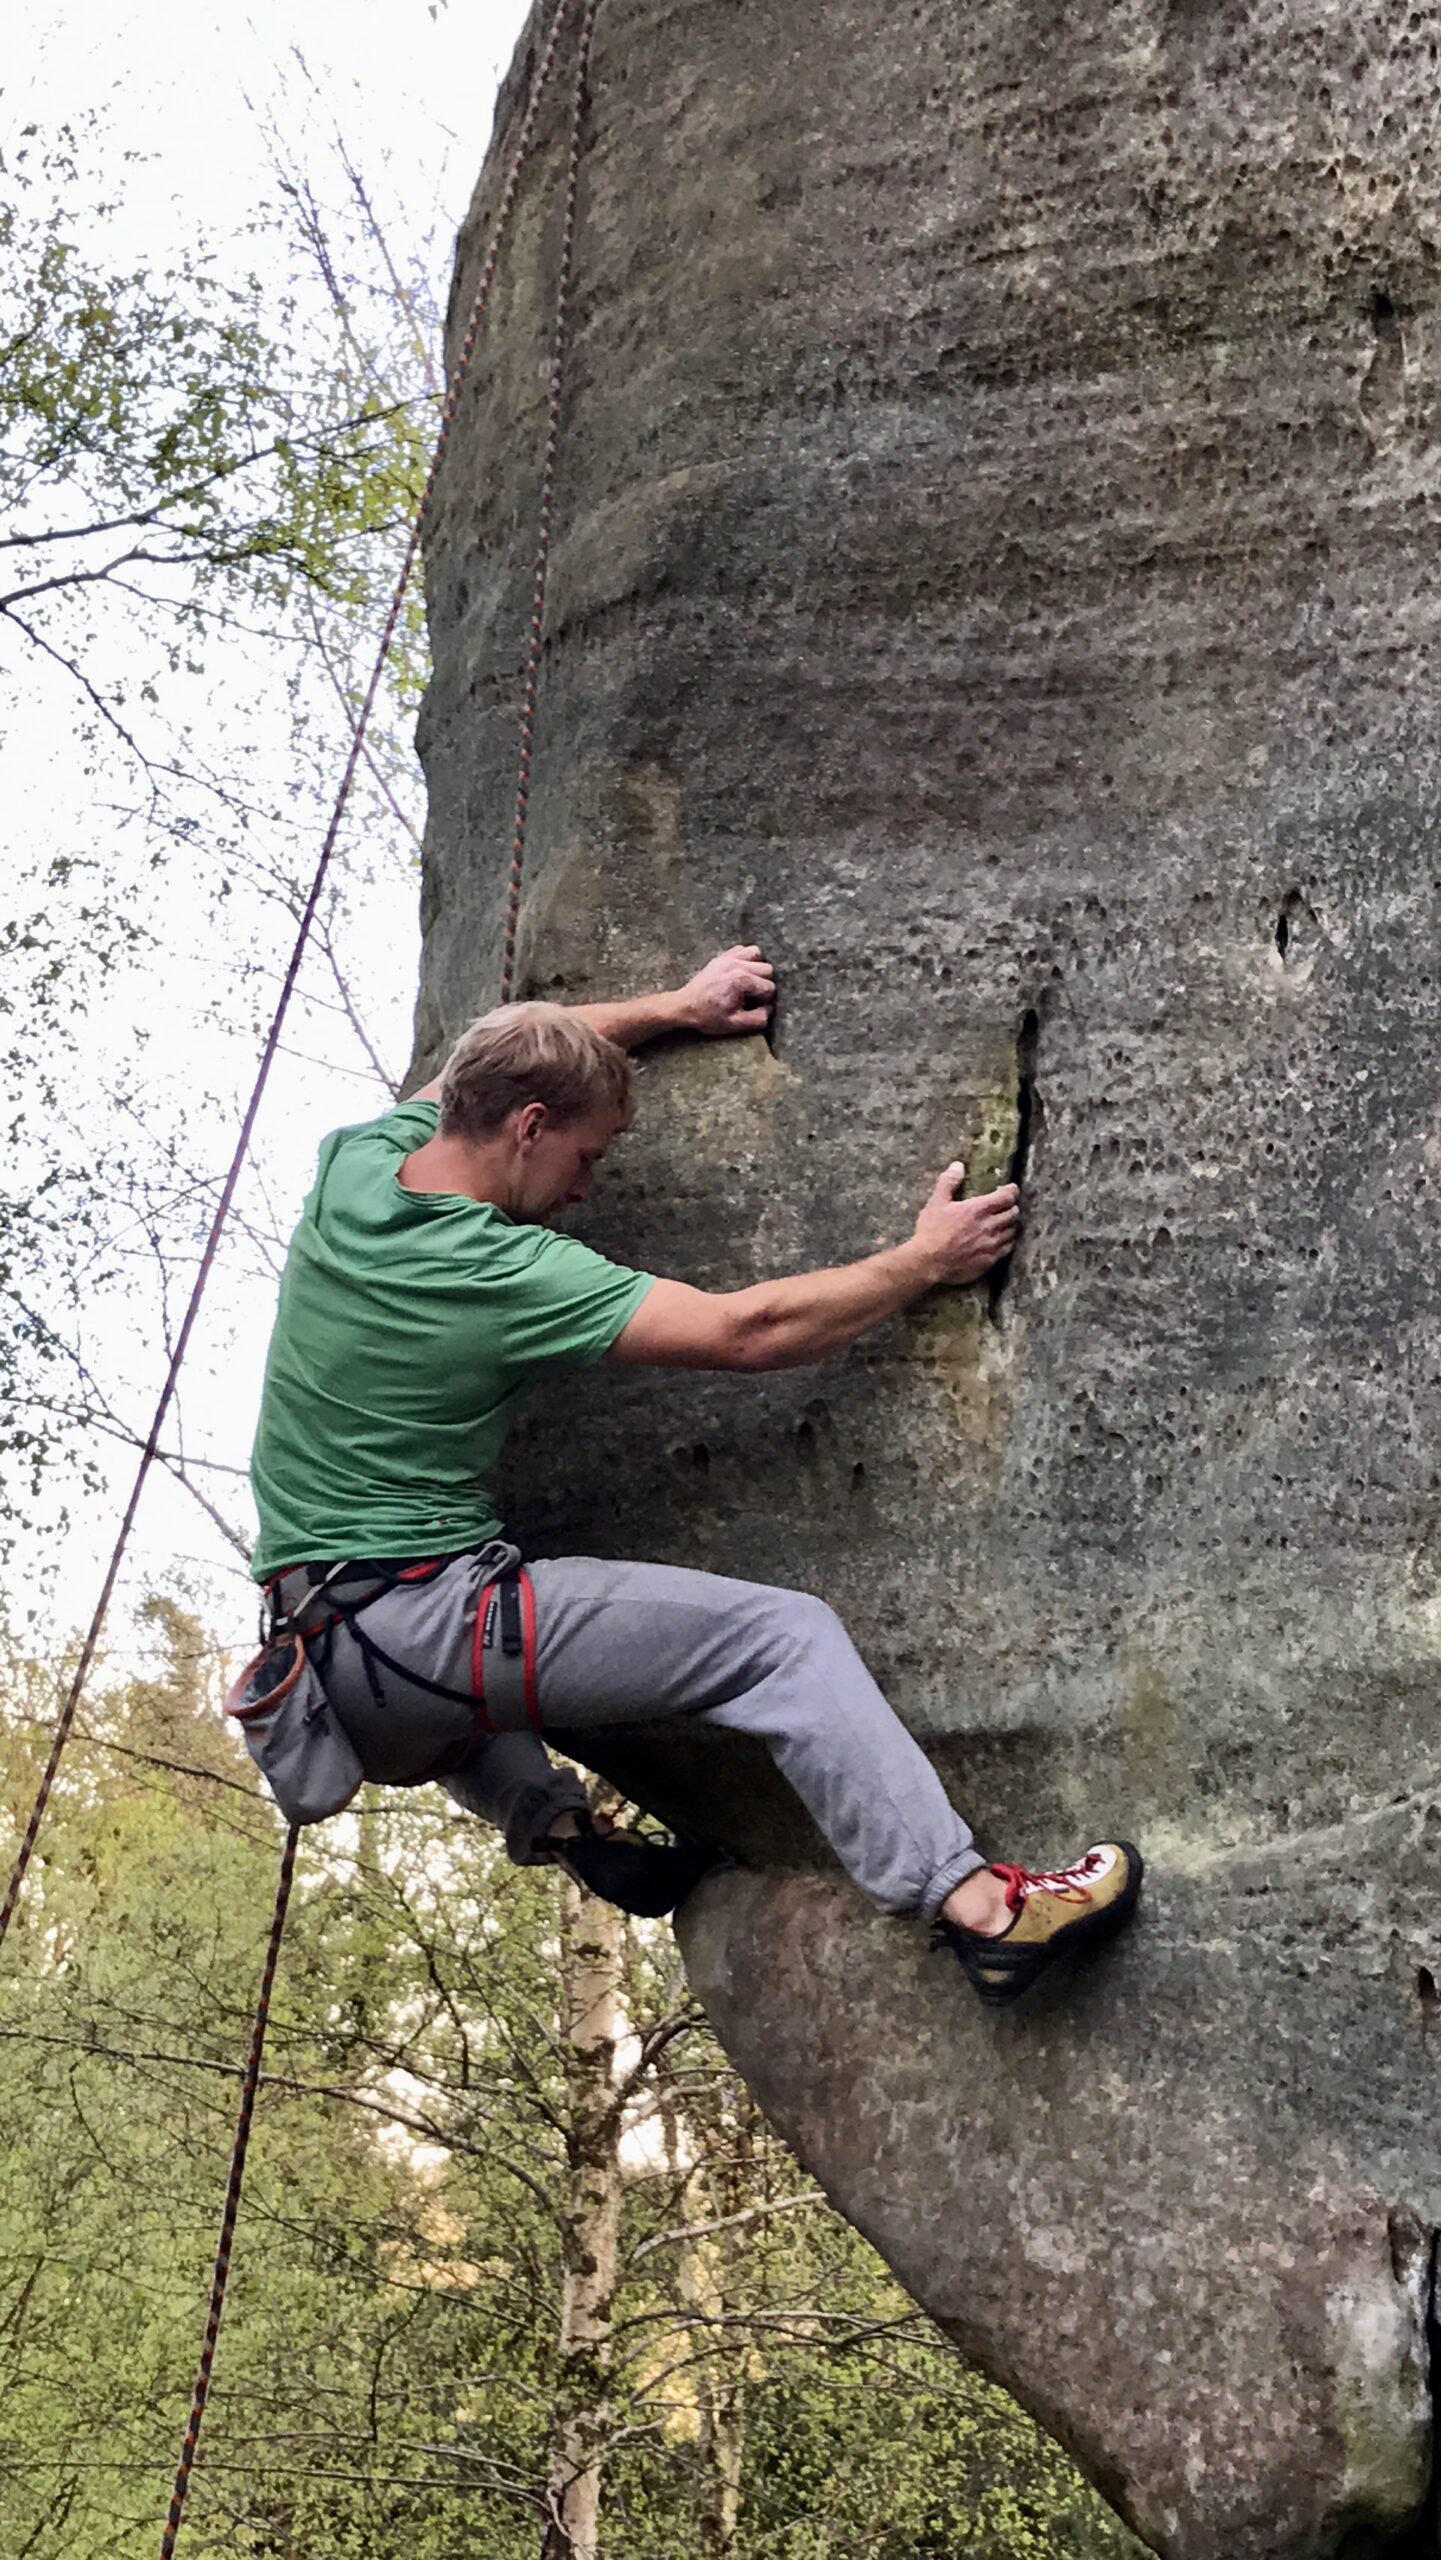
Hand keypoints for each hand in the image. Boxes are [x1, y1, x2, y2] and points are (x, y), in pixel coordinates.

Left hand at [678, 945, 775, 1037]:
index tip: (753, 1006)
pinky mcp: (722, 956)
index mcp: (742, 980)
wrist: (685, 1006)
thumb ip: (758, 1018)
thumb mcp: (735, 1024)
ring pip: (757, 954)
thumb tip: (769, 1008)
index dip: (765, 1000)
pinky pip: (742, 948)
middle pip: (767, 969)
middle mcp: (738, 965)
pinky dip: (745, 958)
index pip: (769, 987)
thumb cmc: (708, 1016)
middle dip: (763, 983)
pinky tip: (740, 972)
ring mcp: (729, 958)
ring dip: (757, 967)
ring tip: (748, 981)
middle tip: (751, 995)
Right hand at [910, 1163, 1020, 1285]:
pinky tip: (1000, 1242)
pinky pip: (1007, 1249)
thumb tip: (958, 1166)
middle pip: (1013, 1213)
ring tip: (1004, 1224)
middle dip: (1011, 1207)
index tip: (1011, 1190)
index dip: (1011, 1191)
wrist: (928, 1262)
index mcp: (978, 1209)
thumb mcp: (936, 1202)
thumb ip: (949, 1182)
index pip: (1006, 1197)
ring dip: (1010, 1226)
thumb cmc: (931, 1231)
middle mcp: (989, 1226)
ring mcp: (991, 1245)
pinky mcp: (989, 1260)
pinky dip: (1007, 1243)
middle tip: (1005, 1207)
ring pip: (1012, 1232)